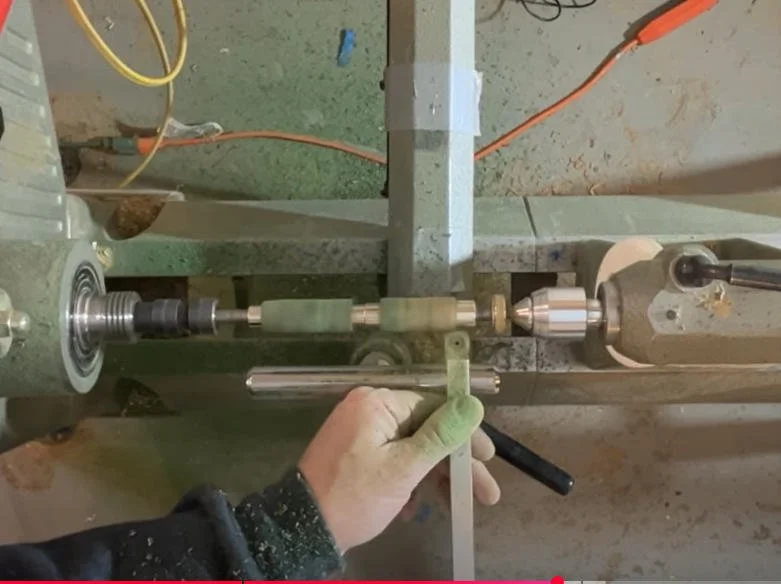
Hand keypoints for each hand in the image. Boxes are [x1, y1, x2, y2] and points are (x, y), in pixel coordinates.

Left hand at [299, 387, 499, 552]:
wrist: (302, 528)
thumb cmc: (354, 496)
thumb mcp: (403, 469)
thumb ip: (441, 436)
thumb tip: (474, 403)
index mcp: (378, 402)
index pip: (436, 407)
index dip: (466, 434)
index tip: (488, 458)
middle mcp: (369, 409)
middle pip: (427, 429)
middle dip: (455, 463)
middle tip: (484, 493)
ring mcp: (361, 431)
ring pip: (412, 447)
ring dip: (434, 476)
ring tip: (455, 506)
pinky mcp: (356, 453)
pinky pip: (393, 458)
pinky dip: (409, 480)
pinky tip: (415, 507)